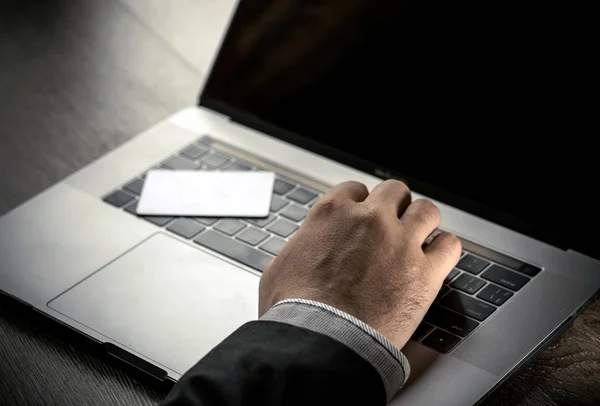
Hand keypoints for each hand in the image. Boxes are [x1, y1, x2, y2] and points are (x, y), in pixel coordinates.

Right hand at [259, 180, 460, 348]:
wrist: (319, 341)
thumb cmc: (294, 310)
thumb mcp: (281, 267)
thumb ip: (300, 248)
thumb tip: (304, 252)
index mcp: (332, 213)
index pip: (355, 190)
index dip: (360, 205)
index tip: (362, 218)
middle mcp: (370, 219)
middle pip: (394, 192)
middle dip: (393, 206)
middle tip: (391, 225)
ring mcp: (400, 242)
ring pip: (426, 210)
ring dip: (422, 222)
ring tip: (419, 237)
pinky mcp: (425, 272)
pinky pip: (450, 246)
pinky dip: (444, 249)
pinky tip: (436, 258)